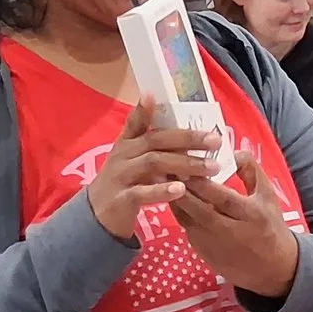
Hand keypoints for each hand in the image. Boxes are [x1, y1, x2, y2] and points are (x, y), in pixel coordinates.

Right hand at [87, 99, 222, 240]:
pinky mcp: (121, 200)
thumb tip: (189, 138)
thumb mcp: (132, 162)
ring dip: (184, 163)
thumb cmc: (123, 185)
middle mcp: (122, 156)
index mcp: (126, 144)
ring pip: (153, 163)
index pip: (135, 122)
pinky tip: (181, 190)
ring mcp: (120, 177)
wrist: (96, 217)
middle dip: (187, 138)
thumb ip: (153, 149)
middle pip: (155, 141)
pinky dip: (162, 191)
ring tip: (210, 167)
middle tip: (215, 140)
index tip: (152, 94)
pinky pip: (142, 193)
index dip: (143, 109)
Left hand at [170, 151, 301, 299]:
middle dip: (182, 189)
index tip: (187, 164)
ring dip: (174, 199)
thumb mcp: (268, 195)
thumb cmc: (270, 226)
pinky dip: (178, 211)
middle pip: (200, 210)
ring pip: (187, 220)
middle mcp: (231, 233)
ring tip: (164, 178)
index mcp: (252, 216)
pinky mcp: (203, 253)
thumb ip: (251, 170)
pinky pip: (186, 228)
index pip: (222, 198)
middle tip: (167, 167)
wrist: (272, 269)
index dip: (203, 182)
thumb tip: (232, 150)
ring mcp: (214, 246)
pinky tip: (170, 196)